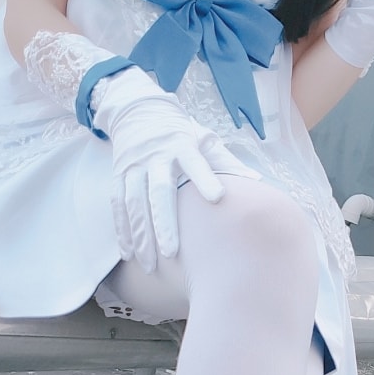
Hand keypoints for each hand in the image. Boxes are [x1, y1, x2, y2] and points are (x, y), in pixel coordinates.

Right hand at [92, 67, 258, 271]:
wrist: (139, 110)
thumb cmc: (180, 133)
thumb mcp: (203, 139)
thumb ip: (225, 161)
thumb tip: (255, 181)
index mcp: (182, 146)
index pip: (195, 163)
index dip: (205, 180)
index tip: (217, 198)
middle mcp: (156, 156)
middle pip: (159, 191)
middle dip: (164, 223)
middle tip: (171, 253)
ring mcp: (134, 166)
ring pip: (134, 203)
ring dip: (140, 235)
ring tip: (149, 265)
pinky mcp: (119, 174)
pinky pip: (118, 205)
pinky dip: (123, 230)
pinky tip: (129, 253)